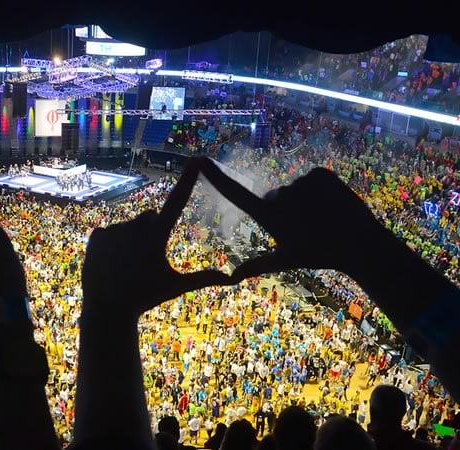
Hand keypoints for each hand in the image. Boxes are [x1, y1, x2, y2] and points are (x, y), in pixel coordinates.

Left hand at [81, 162, 230, 317]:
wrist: (107, 309)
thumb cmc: (145, 297)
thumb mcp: (176, 287)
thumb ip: (204, 278)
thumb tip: (233, 280)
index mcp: (157, 235)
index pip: (177, 201)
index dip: (188, 179)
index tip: (198, 160)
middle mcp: (136, 226)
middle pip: (150, 218)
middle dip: (151, 231)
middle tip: (146, 259)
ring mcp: (114, 229)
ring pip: (128, 228)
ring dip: (130, 240)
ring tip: (125, 266)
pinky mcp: (96, 234)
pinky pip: (108, 233)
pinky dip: (110, 245)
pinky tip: (110, 262)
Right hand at [192, 157, 394, 282]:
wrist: (360, 244)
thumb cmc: (319, 256)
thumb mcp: (285, 261)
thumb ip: (255, 265)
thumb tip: (231, 278)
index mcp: (269, 217)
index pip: (235, 194)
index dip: (216, 177)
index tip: (198, 161)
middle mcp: (281, 197)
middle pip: (274, 197)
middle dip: (284, 208)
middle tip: (304, 227)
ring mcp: (301, 183)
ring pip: (294, 189)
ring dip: (303, 201)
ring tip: (321, 219)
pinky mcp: (320, 173)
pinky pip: (311, 179)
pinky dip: (319, 190)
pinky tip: (330, 206)